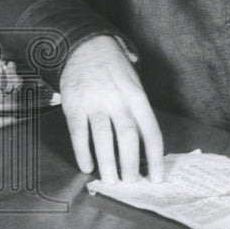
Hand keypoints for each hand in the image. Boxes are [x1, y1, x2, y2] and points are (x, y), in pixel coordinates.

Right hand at [59, 35, 163, 183]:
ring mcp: (94, 101)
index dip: (155, 158)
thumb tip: (143, 150)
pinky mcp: (73, 104)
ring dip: (107, 162)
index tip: (156, 178)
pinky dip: (82, 152)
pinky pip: (78, 132)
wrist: (85, 45)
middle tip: (131, 183)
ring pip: (102, 137)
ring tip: (111, 181)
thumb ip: (137, 113)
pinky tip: (87, 167)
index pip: (151, 131)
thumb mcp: (134, 86)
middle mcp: (118, 99)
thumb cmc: (114, 71)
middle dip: (130, 163)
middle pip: (128, 136)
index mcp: (138, 97)